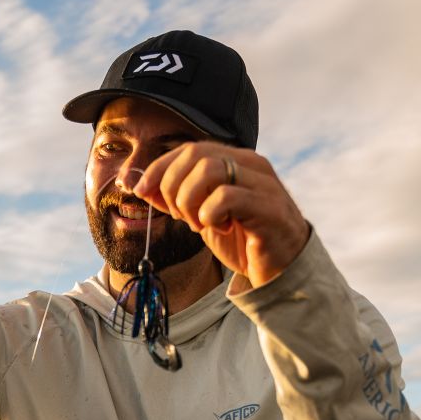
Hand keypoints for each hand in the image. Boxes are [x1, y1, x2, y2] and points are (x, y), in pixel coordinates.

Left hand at [132, 143, 309, 288]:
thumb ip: (177, 199)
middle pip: (195, 155)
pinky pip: (227, 197)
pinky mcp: (269, 207)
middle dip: (173, 187)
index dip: (158, 168)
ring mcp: (263, 183)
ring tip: (199, 223)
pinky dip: (211, 214)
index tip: (140, 191)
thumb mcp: (202, 216)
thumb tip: (139, 185)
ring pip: (210, 170)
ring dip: (191, 201)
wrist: (280, 270)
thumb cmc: (242, 240)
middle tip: (180, 215)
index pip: (188, 149)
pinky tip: (220, 228)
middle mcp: (251, 165)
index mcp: (236, 161)